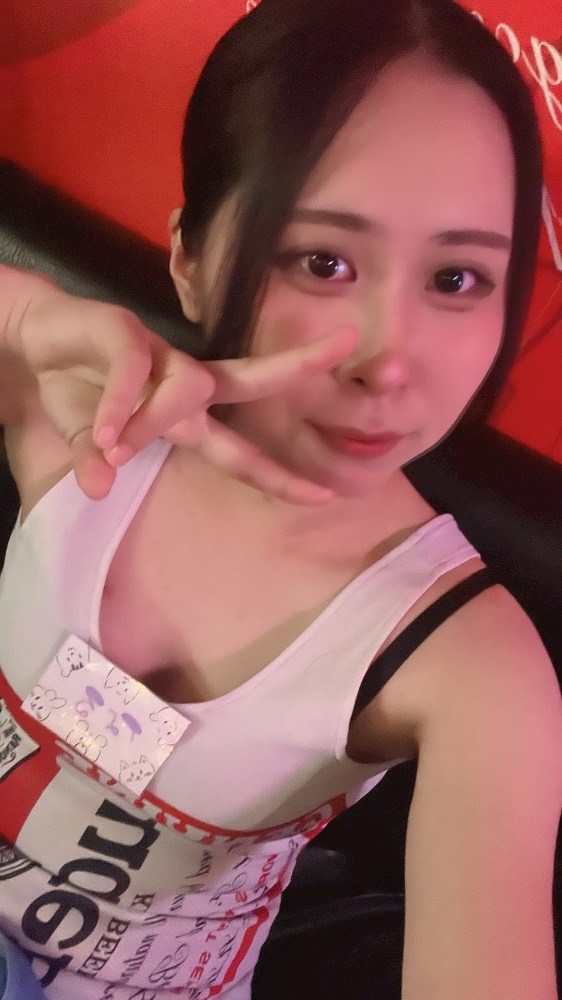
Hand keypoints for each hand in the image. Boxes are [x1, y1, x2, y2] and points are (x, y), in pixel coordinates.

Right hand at [18, 286, 357, 502]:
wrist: (32, 343)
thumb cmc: (77, 390)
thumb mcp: (92, 440)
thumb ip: (98, 461)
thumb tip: (96, 488)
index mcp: (188, 413)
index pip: (243, 447)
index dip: (280, 474)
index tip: (325, 496)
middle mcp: (184, 381)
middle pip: (252, 378)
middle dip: (299, 365)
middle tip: (347, 342)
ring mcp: (157, 354)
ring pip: (185, 385)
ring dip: (154, 420)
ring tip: (115, 447)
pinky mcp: (120, 331)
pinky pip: (130, 369)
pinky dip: (118, 403)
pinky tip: (103, 432)